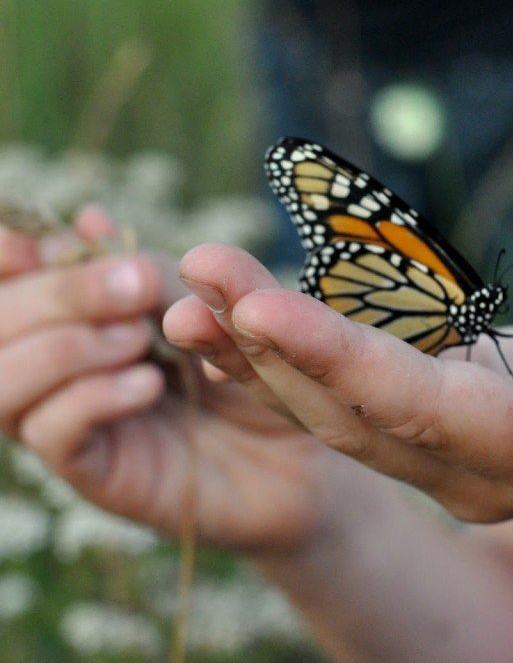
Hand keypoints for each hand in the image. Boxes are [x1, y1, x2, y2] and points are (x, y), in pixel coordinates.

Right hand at [0, 209, 337, 552]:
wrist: (304, 454)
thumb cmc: (254, 371)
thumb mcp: (209, 306)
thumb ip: (150, 270)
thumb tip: (89, 218)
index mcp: (76, 316)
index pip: (7, 280)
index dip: (9, 257)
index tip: (39, 243)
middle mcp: (56, 368)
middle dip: (57, 295)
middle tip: (135, 284)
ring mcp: (70, 423)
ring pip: (2, 381)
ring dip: (64, 347)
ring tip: (140, 339)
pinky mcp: (95, 473)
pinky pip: (52, 433)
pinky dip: (92, 398)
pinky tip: (148, 384)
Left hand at [174, 244, 512, 521]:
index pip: (419, 413)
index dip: (340, 363)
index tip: (260, 307)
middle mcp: (477, 470)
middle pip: (355, 414)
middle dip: (272, 346)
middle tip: (194, 267)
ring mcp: (456, 448)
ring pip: (341, 406)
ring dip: (267, 346)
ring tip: (201, 274)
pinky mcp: (451, 412)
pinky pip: (360, 385)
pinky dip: (303, 346)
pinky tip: (248, 303)